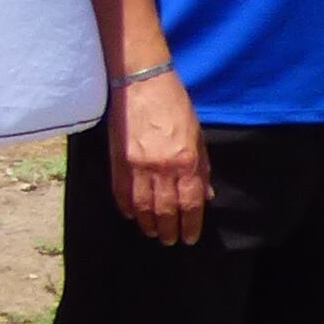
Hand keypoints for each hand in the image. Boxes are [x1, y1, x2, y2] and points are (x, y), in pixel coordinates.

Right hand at [109, 67, 208, 247]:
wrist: (142, 83)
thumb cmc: (175, 105)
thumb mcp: (197, 136)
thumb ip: (201, 168)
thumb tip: (205, 195)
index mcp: (186, 161)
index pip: (190, 204)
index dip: (190, 226)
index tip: (189, 238)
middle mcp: (162, 168)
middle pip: (166, 211)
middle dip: (169, 230)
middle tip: (170, 240)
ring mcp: (137, 166)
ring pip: (142, 207)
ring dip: (148, 224)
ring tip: (153, 232)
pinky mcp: (118, 161)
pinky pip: (121, 193)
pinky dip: (126, 208)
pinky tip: (131, 215)